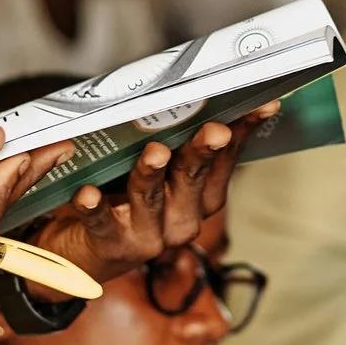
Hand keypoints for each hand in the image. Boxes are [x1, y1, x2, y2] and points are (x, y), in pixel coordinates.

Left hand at [19, 104, 276, 284]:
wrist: (83, 252)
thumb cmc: (123, 198)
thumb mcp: (156, 171)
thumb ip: (174, 141)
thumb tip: (192, 92)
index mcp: (199, 198)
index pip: (224, 160)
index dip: (242, 134)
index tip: (262, 105)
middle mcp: (182, 219)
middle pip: (192, 179)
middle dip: (202, 152)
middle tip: (214, 130)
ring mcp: (148, 236)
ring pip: (150, 199)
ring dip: (152, 173)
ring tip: (154, 152)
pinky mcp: (110, 246)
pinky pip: (102, 224)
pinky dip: (95, 208)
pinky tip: (88, 193)